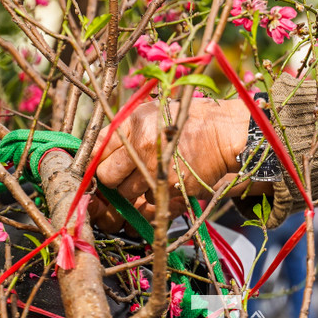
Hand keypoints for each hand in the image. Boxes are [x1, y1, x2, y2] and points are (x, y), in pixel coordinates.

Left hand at [89, 97, 249, 232]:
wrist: (223, 134)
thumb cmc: (185, 121)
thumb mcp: (150, 112)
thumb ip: (122, 130)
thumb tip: (94, 153)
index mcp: (134, 124)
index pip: (97, 152)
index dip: (97, 163)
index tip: (102, 166)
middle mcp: (142, 147)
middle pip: (108, 178)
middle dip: (113, 180)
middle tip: (125, 174)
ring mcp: (156, 170)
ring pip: (126, 194)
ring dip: (133, 192)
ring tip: (148, 177)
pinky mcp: (170, 189)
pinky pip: (148, 204)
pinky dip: (152, 200)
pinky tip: (162, 185)